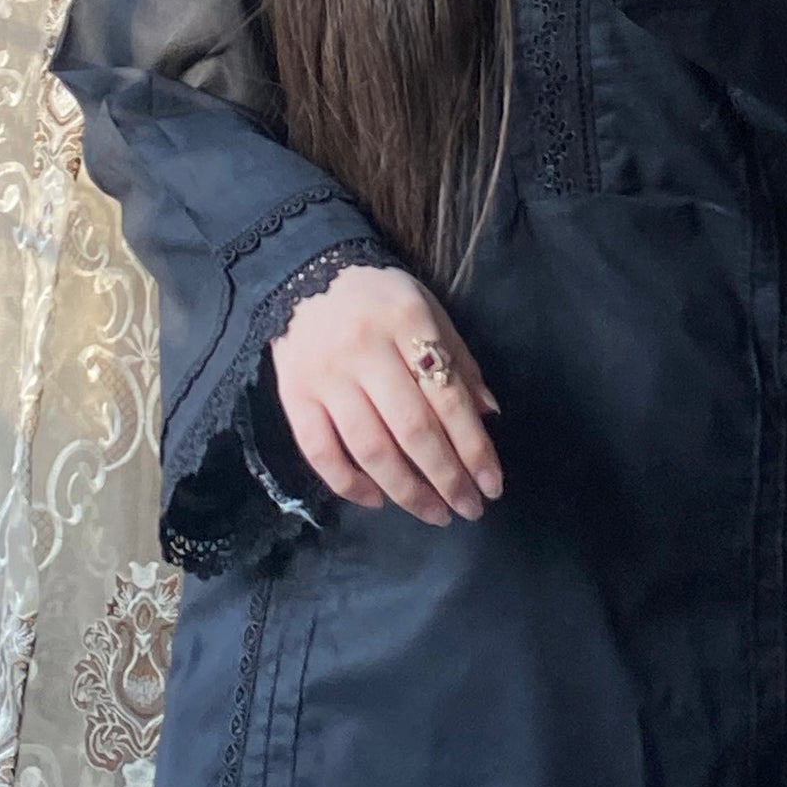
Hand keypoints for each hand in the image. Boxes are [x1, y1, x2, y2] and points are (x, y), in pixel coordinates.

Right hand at [270, 263, 502, 525]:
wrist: (304, 272)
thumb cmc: (378, 297)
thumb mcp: (427, 310)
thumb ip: (458, 360)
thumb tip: (488, 416)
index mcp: (407, 323)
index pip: (447, 398)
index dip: (473, 447)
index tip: (493, 484)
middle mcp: (366, 351)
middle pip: (412, 430)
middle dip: (446, 477)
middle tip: (470, 509)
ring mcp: (327, 376)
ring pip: (370, 448)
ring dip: (406, 491)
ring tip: (435, 513)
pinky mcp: (294, 395)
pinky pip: (320, 452)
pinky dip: (349, 484)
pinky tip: (377, 500)